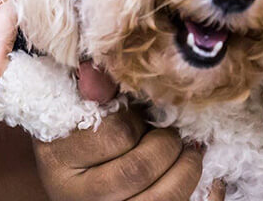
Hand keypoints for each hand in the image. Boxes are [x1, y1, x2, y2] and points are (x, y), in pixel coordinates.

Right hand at [34, 107, 208, 200]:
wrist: (72, 174)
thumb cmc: (76, 136)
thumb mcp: (76, 111)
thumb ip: (94, 90)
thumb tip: (99, 73)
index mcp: (57, 159)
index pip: (113, 135)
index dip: (136, 120)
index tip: (140, 114)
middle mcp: (76, 195)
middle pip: (138, 170)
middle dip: (167, 145)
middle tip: (173, 133)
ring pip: (159, 199)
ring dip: (186, 170)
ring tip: (188, 153)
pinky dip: (201, 194)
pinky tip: (204, 179)